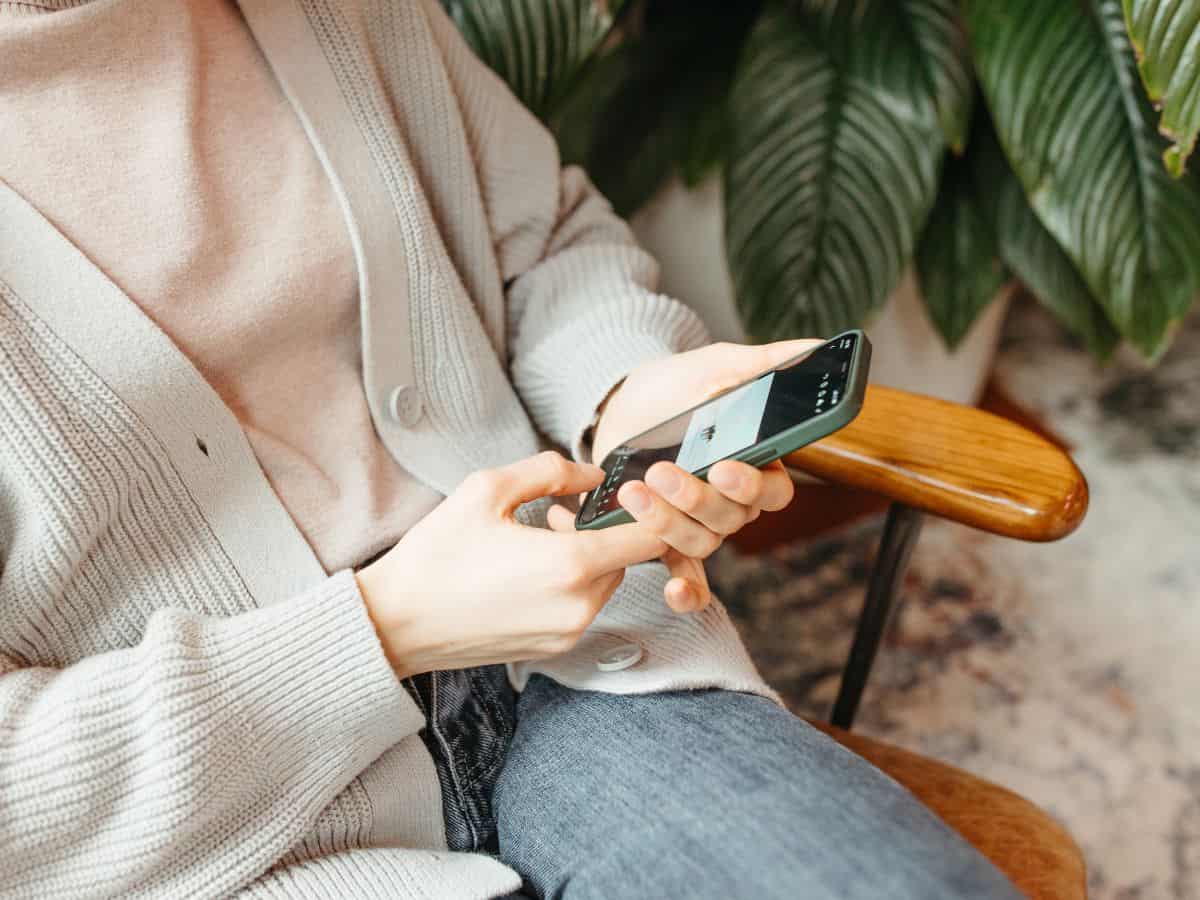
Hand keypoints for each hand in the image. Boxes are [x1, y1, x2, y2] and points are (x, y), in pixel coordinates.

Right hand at [356, 452, 666, 677]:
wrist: (395, 623)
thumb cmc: (436, 556)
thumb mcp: (487, 489)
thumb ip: (550, 471)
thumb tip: (593, 474)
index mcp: (570, 565)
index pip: (651, 538)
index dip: (649, 511)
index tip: (625, 494)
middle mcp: (578, 606)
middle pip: (629, 560)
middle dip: (604, 531)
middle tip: (557, 514)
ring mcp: (567, 633)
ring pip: (606, 583)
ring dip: (587, 558)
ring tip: (538, 538)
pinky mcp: (552, 648)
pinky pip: (582, 607)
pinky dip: (571, 584)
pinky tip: (528, 569)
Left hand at [584, 340, 820, 613]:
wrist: (621, 403)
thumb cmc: (677, 385)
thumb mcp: (718, 366)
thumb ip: (766, 363)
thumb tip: (816, 347)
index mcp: (757, 463)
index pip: (774, 490)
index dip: (752, 484)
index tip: (723, 467)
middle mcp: (733, 500)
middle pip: (733, 518)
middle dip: (695, 497)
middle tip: (662, 472)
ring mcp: (700, 521)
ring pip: (703, 540)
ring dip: (669, 523)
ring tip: (635, 493)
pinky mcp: (666, 536)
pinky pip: (688, 573)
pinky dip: (686, 589)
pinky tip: (674, 591)